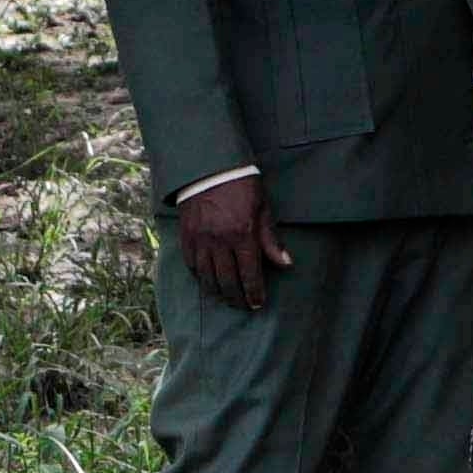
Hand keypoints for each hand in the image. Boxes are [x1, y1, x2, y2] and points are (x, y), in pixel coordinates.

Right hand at [173, 167, 287, 308]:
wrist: (208, 166)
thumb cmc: (241, 185)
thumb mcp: (262, 208)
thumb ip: (271, 239)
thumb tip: (286, 264)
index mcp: (242, 234)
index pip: (249, 274)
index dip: (254, 293)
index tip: (258, 304)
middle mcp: (219, 241)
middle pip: (227, 281)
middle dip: (237, 299)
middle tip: (243, 306)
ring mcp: (200, 240)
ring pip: (207, 278)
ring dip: (218, 293)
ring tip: (226, 299)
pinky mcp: (186, 237)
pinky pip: (192, 265)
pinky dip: (200, 278)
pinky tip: (208, 283)